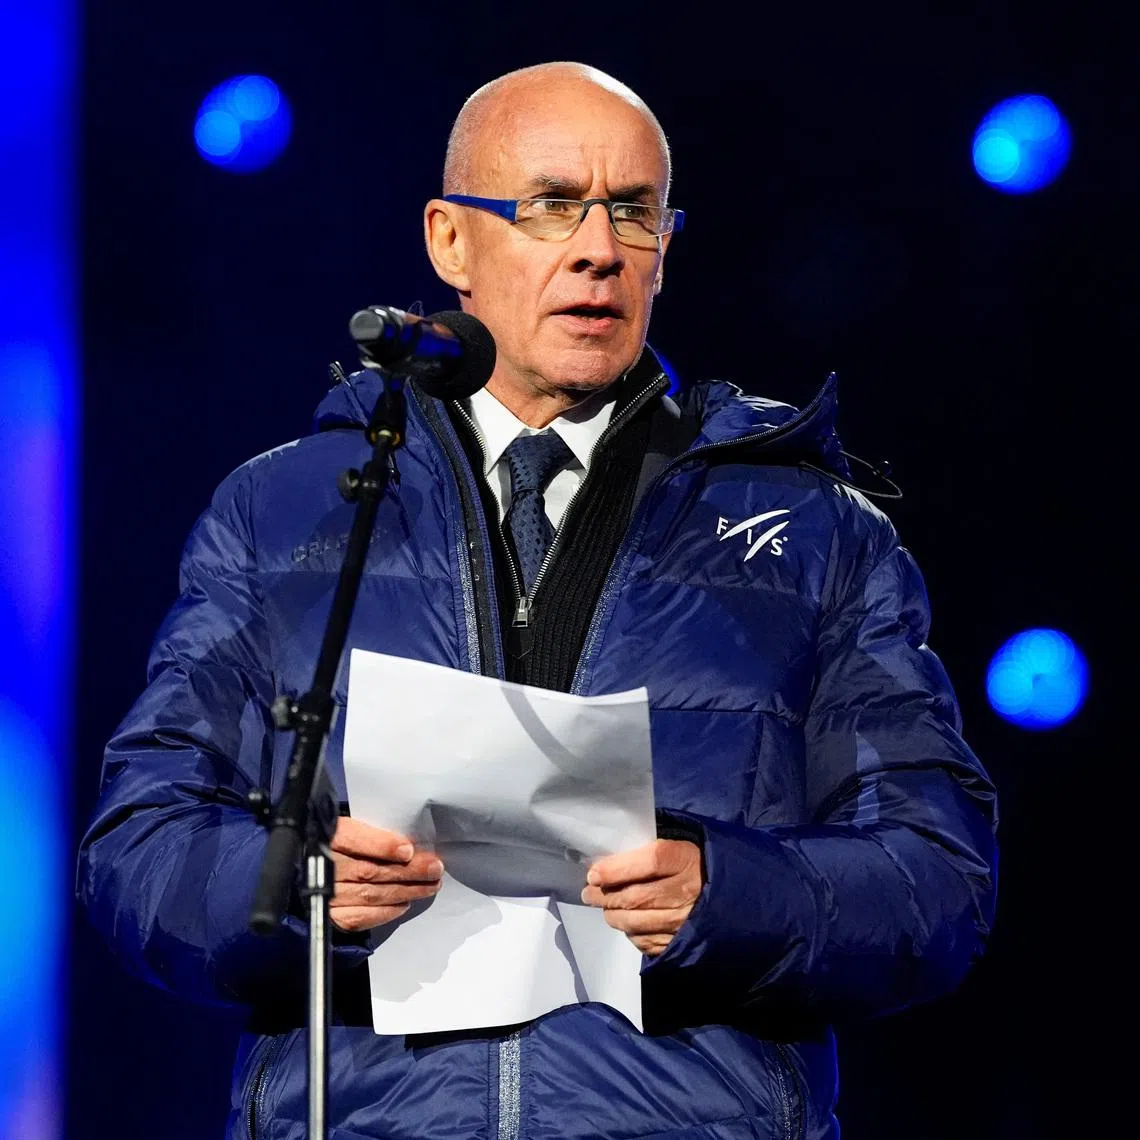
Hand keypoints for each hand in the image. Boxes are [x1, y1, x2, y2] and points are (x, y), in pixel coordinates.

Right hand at [328, 817, 442, 931]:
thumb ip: (368, 831)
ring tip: (430, 885)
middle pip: (368, 870)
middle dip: (407, 871)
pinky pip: (361, 916)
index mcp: (325, 835)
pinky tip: (405, 903)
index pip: (351, 839)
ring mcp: (325, 895)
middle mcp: (322, 867)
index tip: (407, 850)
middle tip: (435, 869)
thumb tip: (406, 842)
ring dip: (405, 891)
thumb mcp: (344, 825)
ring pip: (370, 894)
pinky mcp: (329, 917)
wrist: (303, 868)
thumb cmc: (333, 842)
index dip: (381, 846)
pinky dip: (386, 911)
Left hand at [580, 839, 702, 955]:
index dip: (617, 869)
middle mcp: (688, 892)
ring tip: (604, 907)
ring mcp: (686, 922)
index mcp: (687, 860)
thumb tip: (607, 862)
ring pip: (636, 922)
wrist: (732, 894)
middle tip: (589, 893)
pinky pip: (645, 941)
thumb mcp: (678, 846)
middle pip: (636, 897)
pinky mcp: (682, 943)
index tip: (593, 874)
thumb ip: (646, 851)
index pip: (649, 862)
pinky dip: (630, 932)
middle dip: (605, 896)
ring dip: (613, 915)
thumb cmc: (694, 864)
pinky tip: (627, 922)